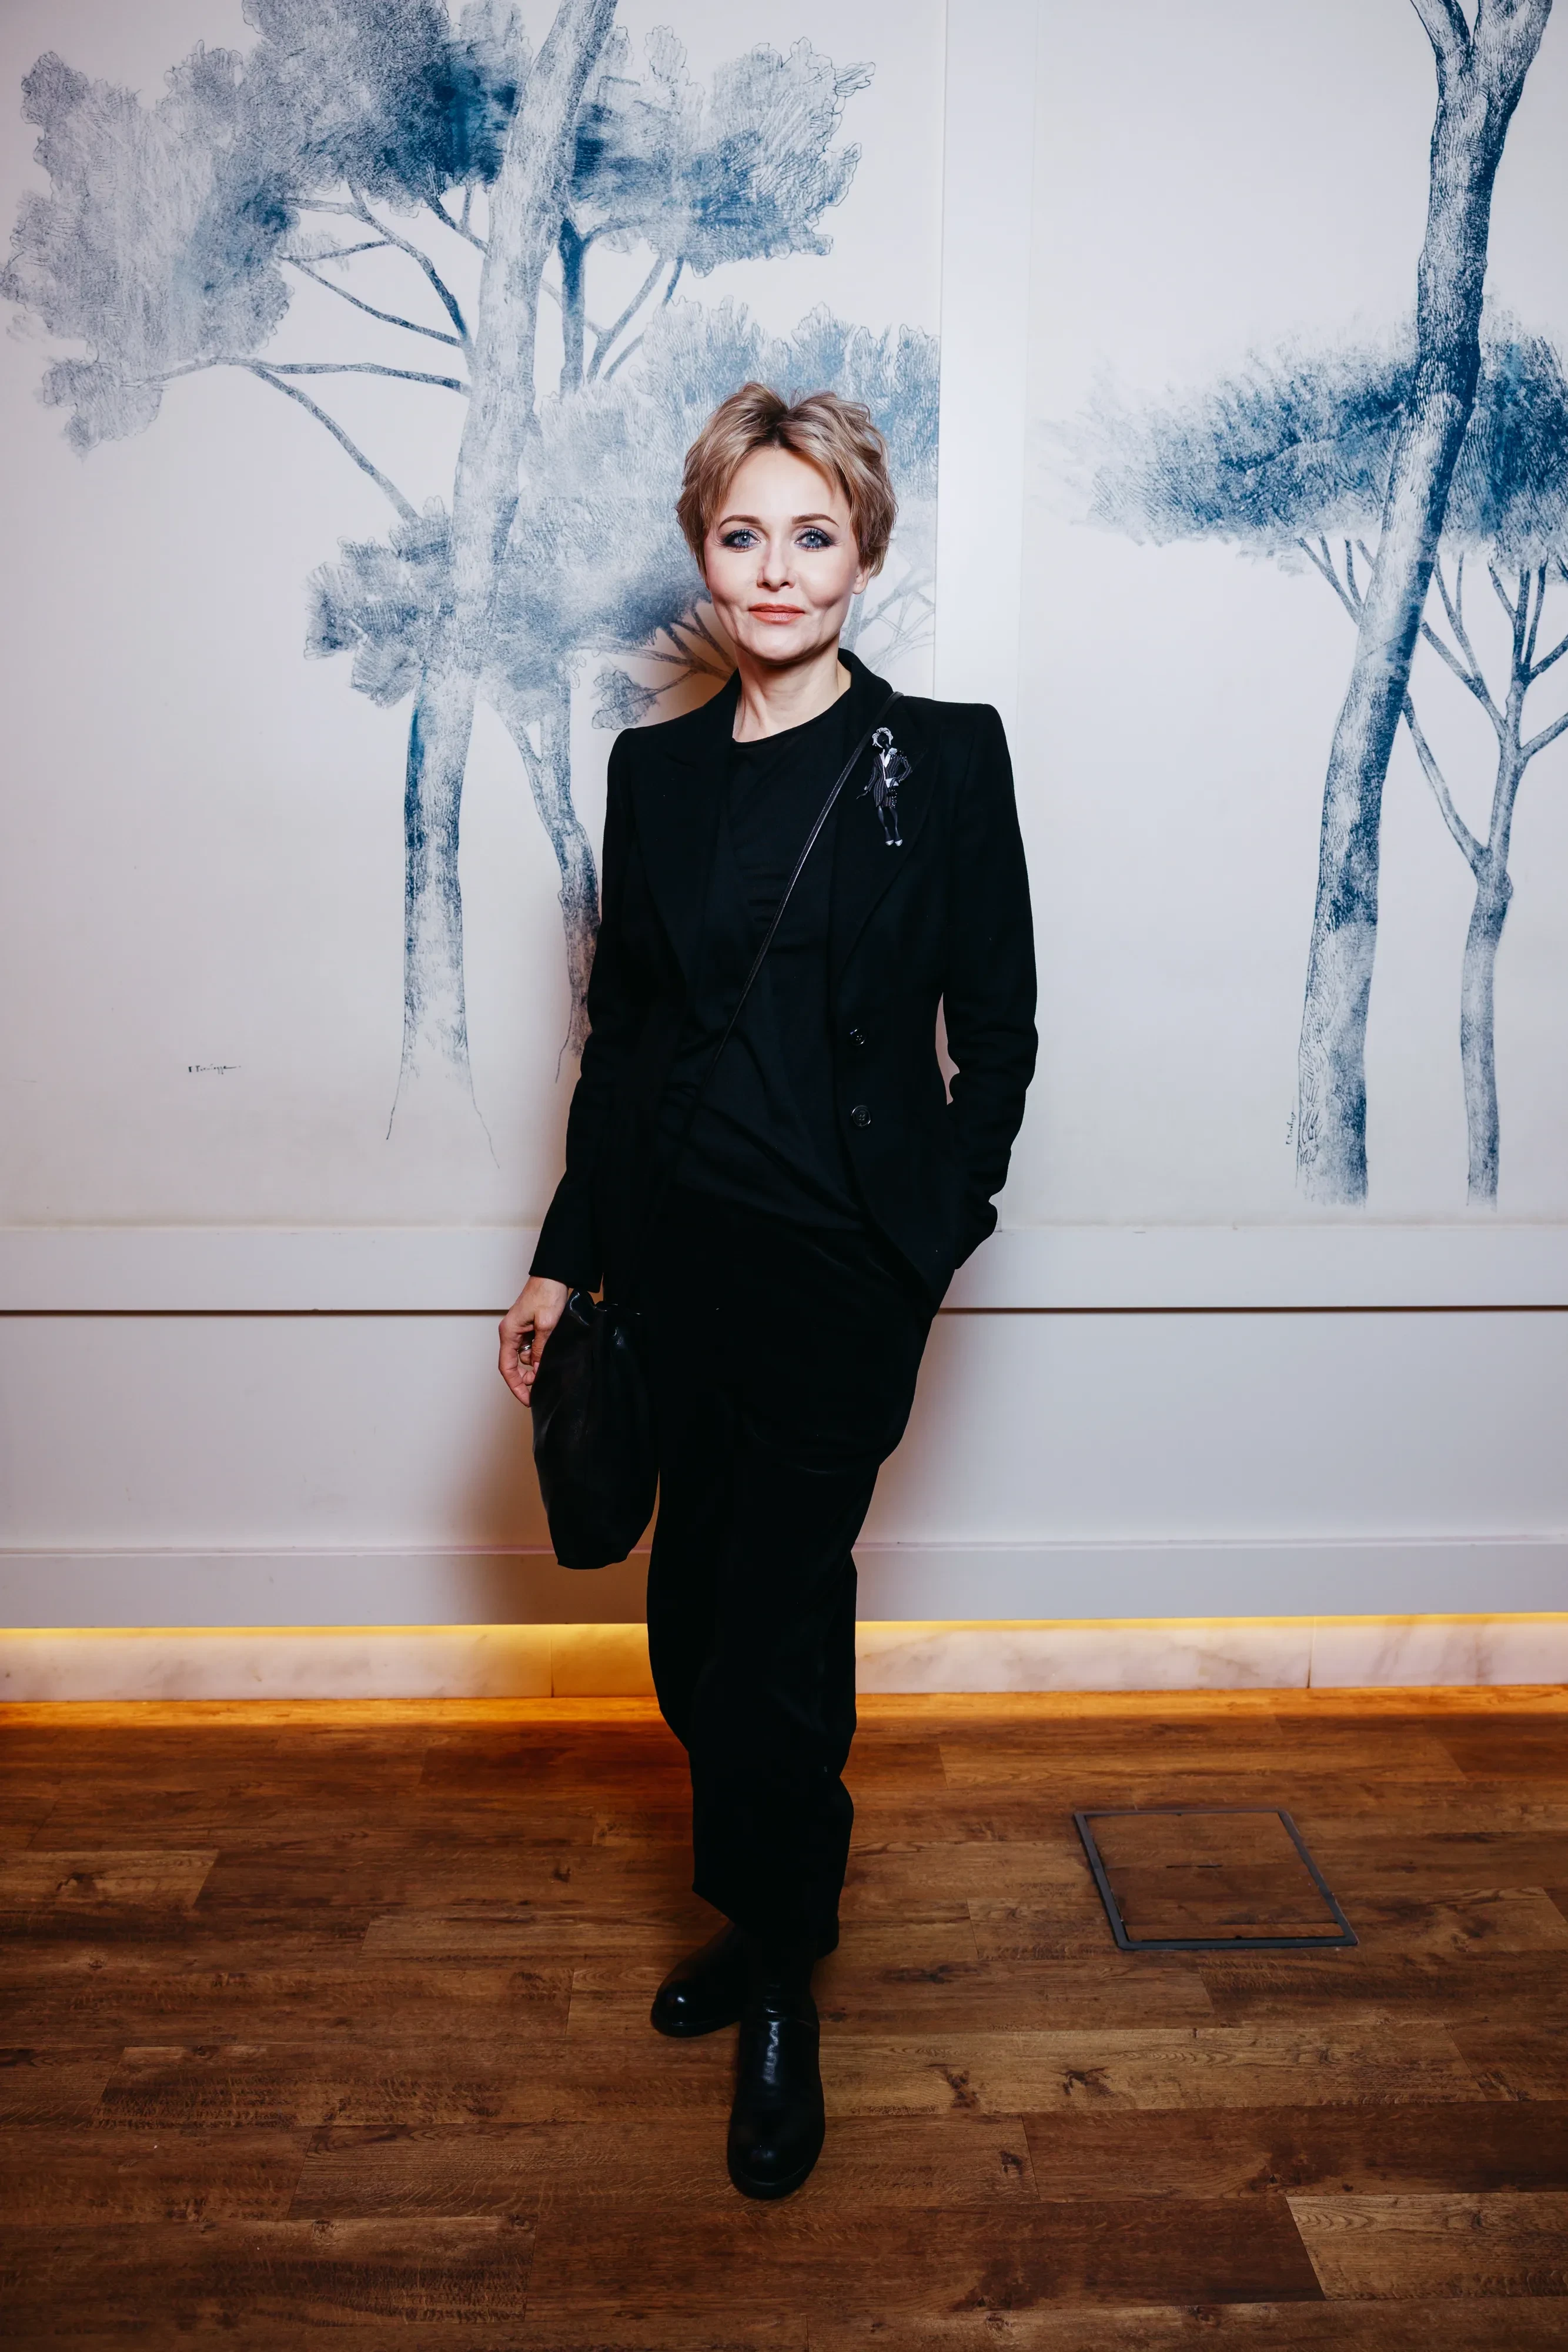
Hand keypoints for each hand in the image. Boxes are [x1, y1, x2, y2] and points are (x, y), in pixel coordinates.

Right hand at [499, 1276, 571, 1407]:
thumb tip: (537, 1371)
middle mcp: (511, 1333)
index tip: (527, 1399)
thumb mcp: (547, 1325)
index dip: (516, 1386)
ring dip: (537, 1363)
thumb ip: (541, 1349)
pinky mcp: (529, 1328)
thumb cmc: (546, 1293)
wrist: (554, 1275)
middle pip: (514, 1365)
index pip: (507, 1367)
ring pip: (525, 1357)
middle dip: (527, 1377)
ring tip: (552, 1359)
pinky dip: (540, 1353)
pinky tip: (550, 1351)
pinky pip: (532, 1347)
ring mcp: (519, 1331)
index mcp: (508, 1333)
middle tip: (543, 1381)